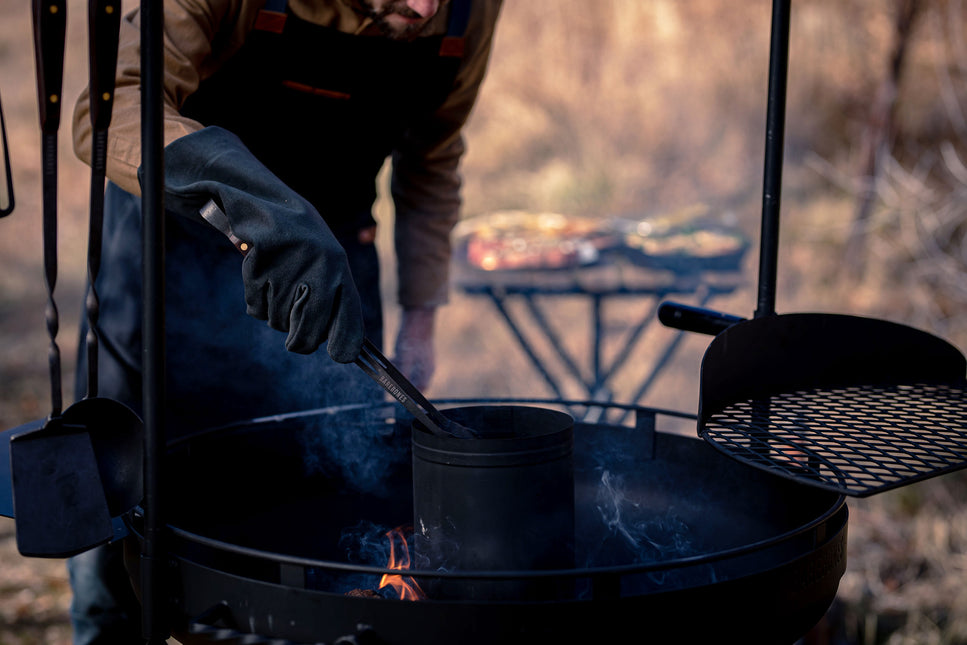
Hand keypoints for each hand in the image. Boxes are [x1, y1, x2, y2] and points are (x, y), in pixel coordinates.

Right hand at [160, 127, 364, 361]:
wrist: (257, 197)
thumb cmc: (296, 239)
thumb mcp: (322, 263)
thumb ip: (333, 301)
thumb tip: (348, 350)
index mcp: (339, 267)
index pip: (349, 318)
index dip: (344, 342)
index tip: (343, 356)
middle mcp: (322, 268)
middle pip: (308, 336)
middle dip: (298, 336)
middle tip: (294, 326)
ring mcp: (292, 266)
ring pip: (279, 322)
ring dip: (274, 308)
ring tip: (276, 277)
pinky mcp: (263, 263)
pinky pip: (257, 306)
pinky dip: (256, 296)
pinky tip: (260, 271)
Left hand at [394, 307, 435, 390]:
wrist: (417, 317)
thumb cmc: (412, 337)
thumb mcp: (404, 357)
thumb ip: (403, 373)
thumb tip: (398, 387)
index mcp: (427, 370)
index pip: (421, 389)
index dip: (410, 395)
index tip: (399, 395)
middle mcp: (427, 367)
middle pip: (414, 382)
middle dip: (401, 381)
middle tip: (390, 379)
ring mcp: (422, 360)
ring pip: (409, 372)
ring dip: (399, 371)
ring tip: (392, 363)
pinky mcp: (417, 353)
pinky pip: (408, 363)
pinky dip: (400, 363)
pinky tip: (393, 357)